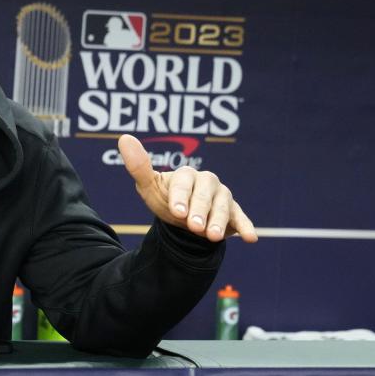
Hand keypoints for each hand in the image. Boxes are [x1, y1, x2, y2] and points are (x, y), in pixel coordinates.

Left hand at [118, 134, 257, 242]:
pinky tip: (250, 238)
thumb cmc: (165, 199)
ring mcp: (222, 197)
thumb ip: (138, 166)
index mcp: (186, 175)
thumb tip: (124, 138)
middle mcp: (207, 182)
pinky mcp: (234, 212)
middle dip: (200, 211)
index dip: (180, 197)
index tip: (177, 212)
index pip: (183, 183)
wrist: (181, 221)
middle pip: (205, 194)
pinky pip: (241, 218)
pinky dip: (245, 227)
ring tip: (213, 237)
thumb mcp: (149, 187)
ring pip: (223, 206)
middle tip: (194, 227)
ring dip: (219, 221)